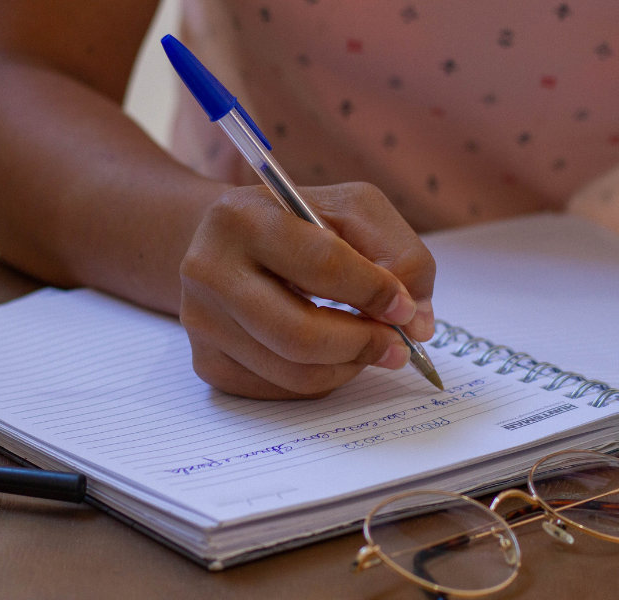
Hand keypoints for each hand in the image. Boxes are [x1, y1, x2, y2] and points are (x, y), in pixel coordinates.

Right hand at [179, 182, 435, 398]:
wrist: (229, 243)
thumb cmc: (299, 224)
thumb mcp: (352, 211)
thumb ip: (398, 254)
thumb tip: (417, 322)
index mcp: (241, 217)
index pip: (321, 265)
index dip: (374, 292)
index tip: (406, 307)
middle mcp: (207, 271)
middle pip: (300, 334)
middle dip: (363, 344)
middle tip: (399, 346)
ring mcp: (201, 322)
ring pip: (294, 372)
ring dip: (349, 366)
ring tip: (371, 345)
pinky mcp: (208, 363)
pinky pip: (282, 389)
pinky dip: (323, 378)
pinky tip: (332, 352)